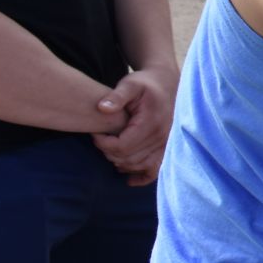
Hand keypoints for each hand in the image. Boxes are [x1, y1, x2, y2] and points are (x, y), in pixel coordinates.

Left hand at [92, 65, 177, 185]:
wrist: (165, 84)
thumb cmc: (144, 84)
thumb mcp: (130, 84)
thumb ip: (116, 96)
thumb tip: (102, 108)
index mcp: (151, 123)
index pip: (122, 147)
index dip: (103, 144)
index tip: (96, 133)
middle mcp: (162, 137)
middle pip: (128, 158)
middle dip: (109, 152)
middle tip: (101, 140)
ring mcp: (166, 144)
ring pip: (139, 165)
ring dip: (121, 162)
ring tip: (111, 149)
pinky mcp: (167, 148)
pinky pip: (155, 170)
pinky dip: (142, 177)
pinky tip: (129, 178)